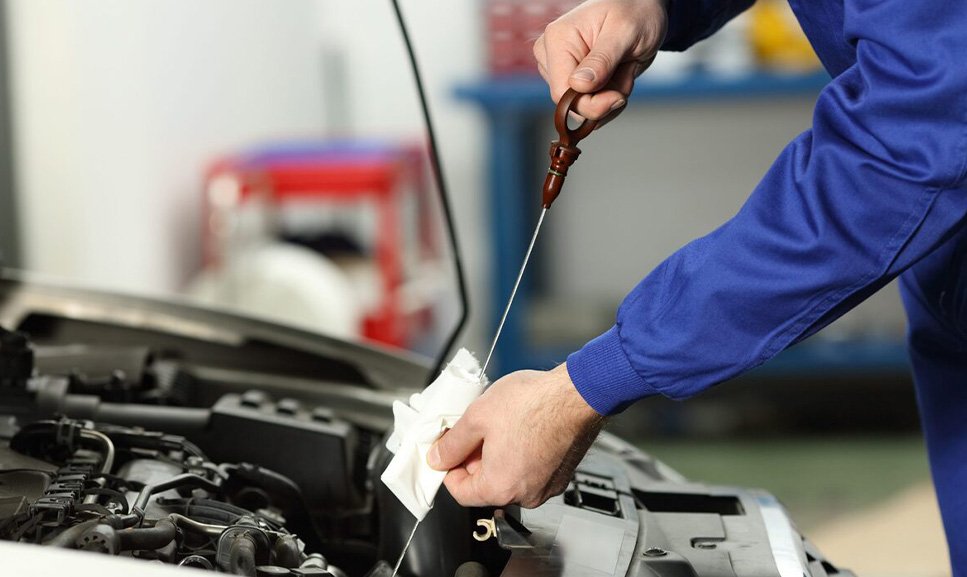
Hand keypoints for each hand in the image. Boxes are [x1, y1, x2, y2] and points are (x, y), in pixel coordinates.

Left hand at [427, 364, 603, 508]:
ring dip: (498, 455)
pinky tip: (521, 429)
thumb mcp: (477, 417)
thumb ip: (452, 443)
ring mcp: (546, 486)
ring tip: (500, 425)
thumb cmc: (535, 403)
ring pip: (509, 476)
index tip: (448, 451)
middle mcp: (526, 495)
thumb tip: (439, 458)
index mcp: (500, 487)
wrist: (577, 394)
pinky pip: (530, 470)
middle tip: (474, 430)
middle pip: (485, 485)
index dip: (448, 468)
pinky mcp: (560, 474)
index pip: (460, 492)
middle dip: (475, 459)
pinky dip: (521, 454)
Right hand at [533, 0, 668, 122]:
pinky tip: (618, 74)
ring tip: (622, 67)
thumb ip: (602, 60)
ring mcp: (560, 69)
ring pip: (582, 107)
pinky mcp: (571, 79)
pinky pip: (589, 105)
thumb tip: (578, 85)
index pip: (562, 93)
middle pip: (571, 103)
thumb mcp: (624, 32)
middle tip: (625, 70)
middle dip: (605, 97)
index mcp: (558, 40)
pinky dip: (610, 97)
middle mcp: (551, 55)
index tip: (619, 98)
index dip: (591, 105)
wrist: (643, 9)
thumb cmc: (635, 11)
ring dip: (610, 95)